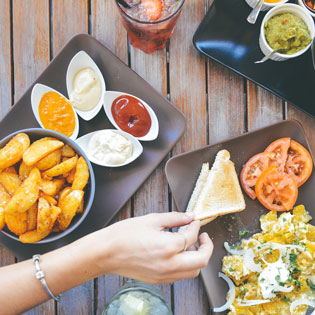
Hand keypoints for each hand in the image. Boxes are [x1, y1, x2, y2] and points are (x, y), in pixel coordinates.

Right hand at [94, 212, 212, 283]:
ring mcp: (164, 275)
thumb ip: (175, 218)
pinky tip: (178, 254)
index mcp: (167, 246)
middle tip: (203, 236)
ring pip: (193, 272)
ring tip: (191, 245)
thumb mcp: (152, 220)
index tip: (194, 221)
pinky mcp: (158, 280)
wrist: (106, 252)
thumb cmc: (125, 234)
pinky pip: (180, 276)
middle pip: (201, 261)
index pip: (191, 237)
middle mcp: (169, 264)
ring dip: (197, 258)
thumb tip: (190, 216)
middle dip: (207, 247)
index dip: (195, 226)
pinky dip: (185, 265)